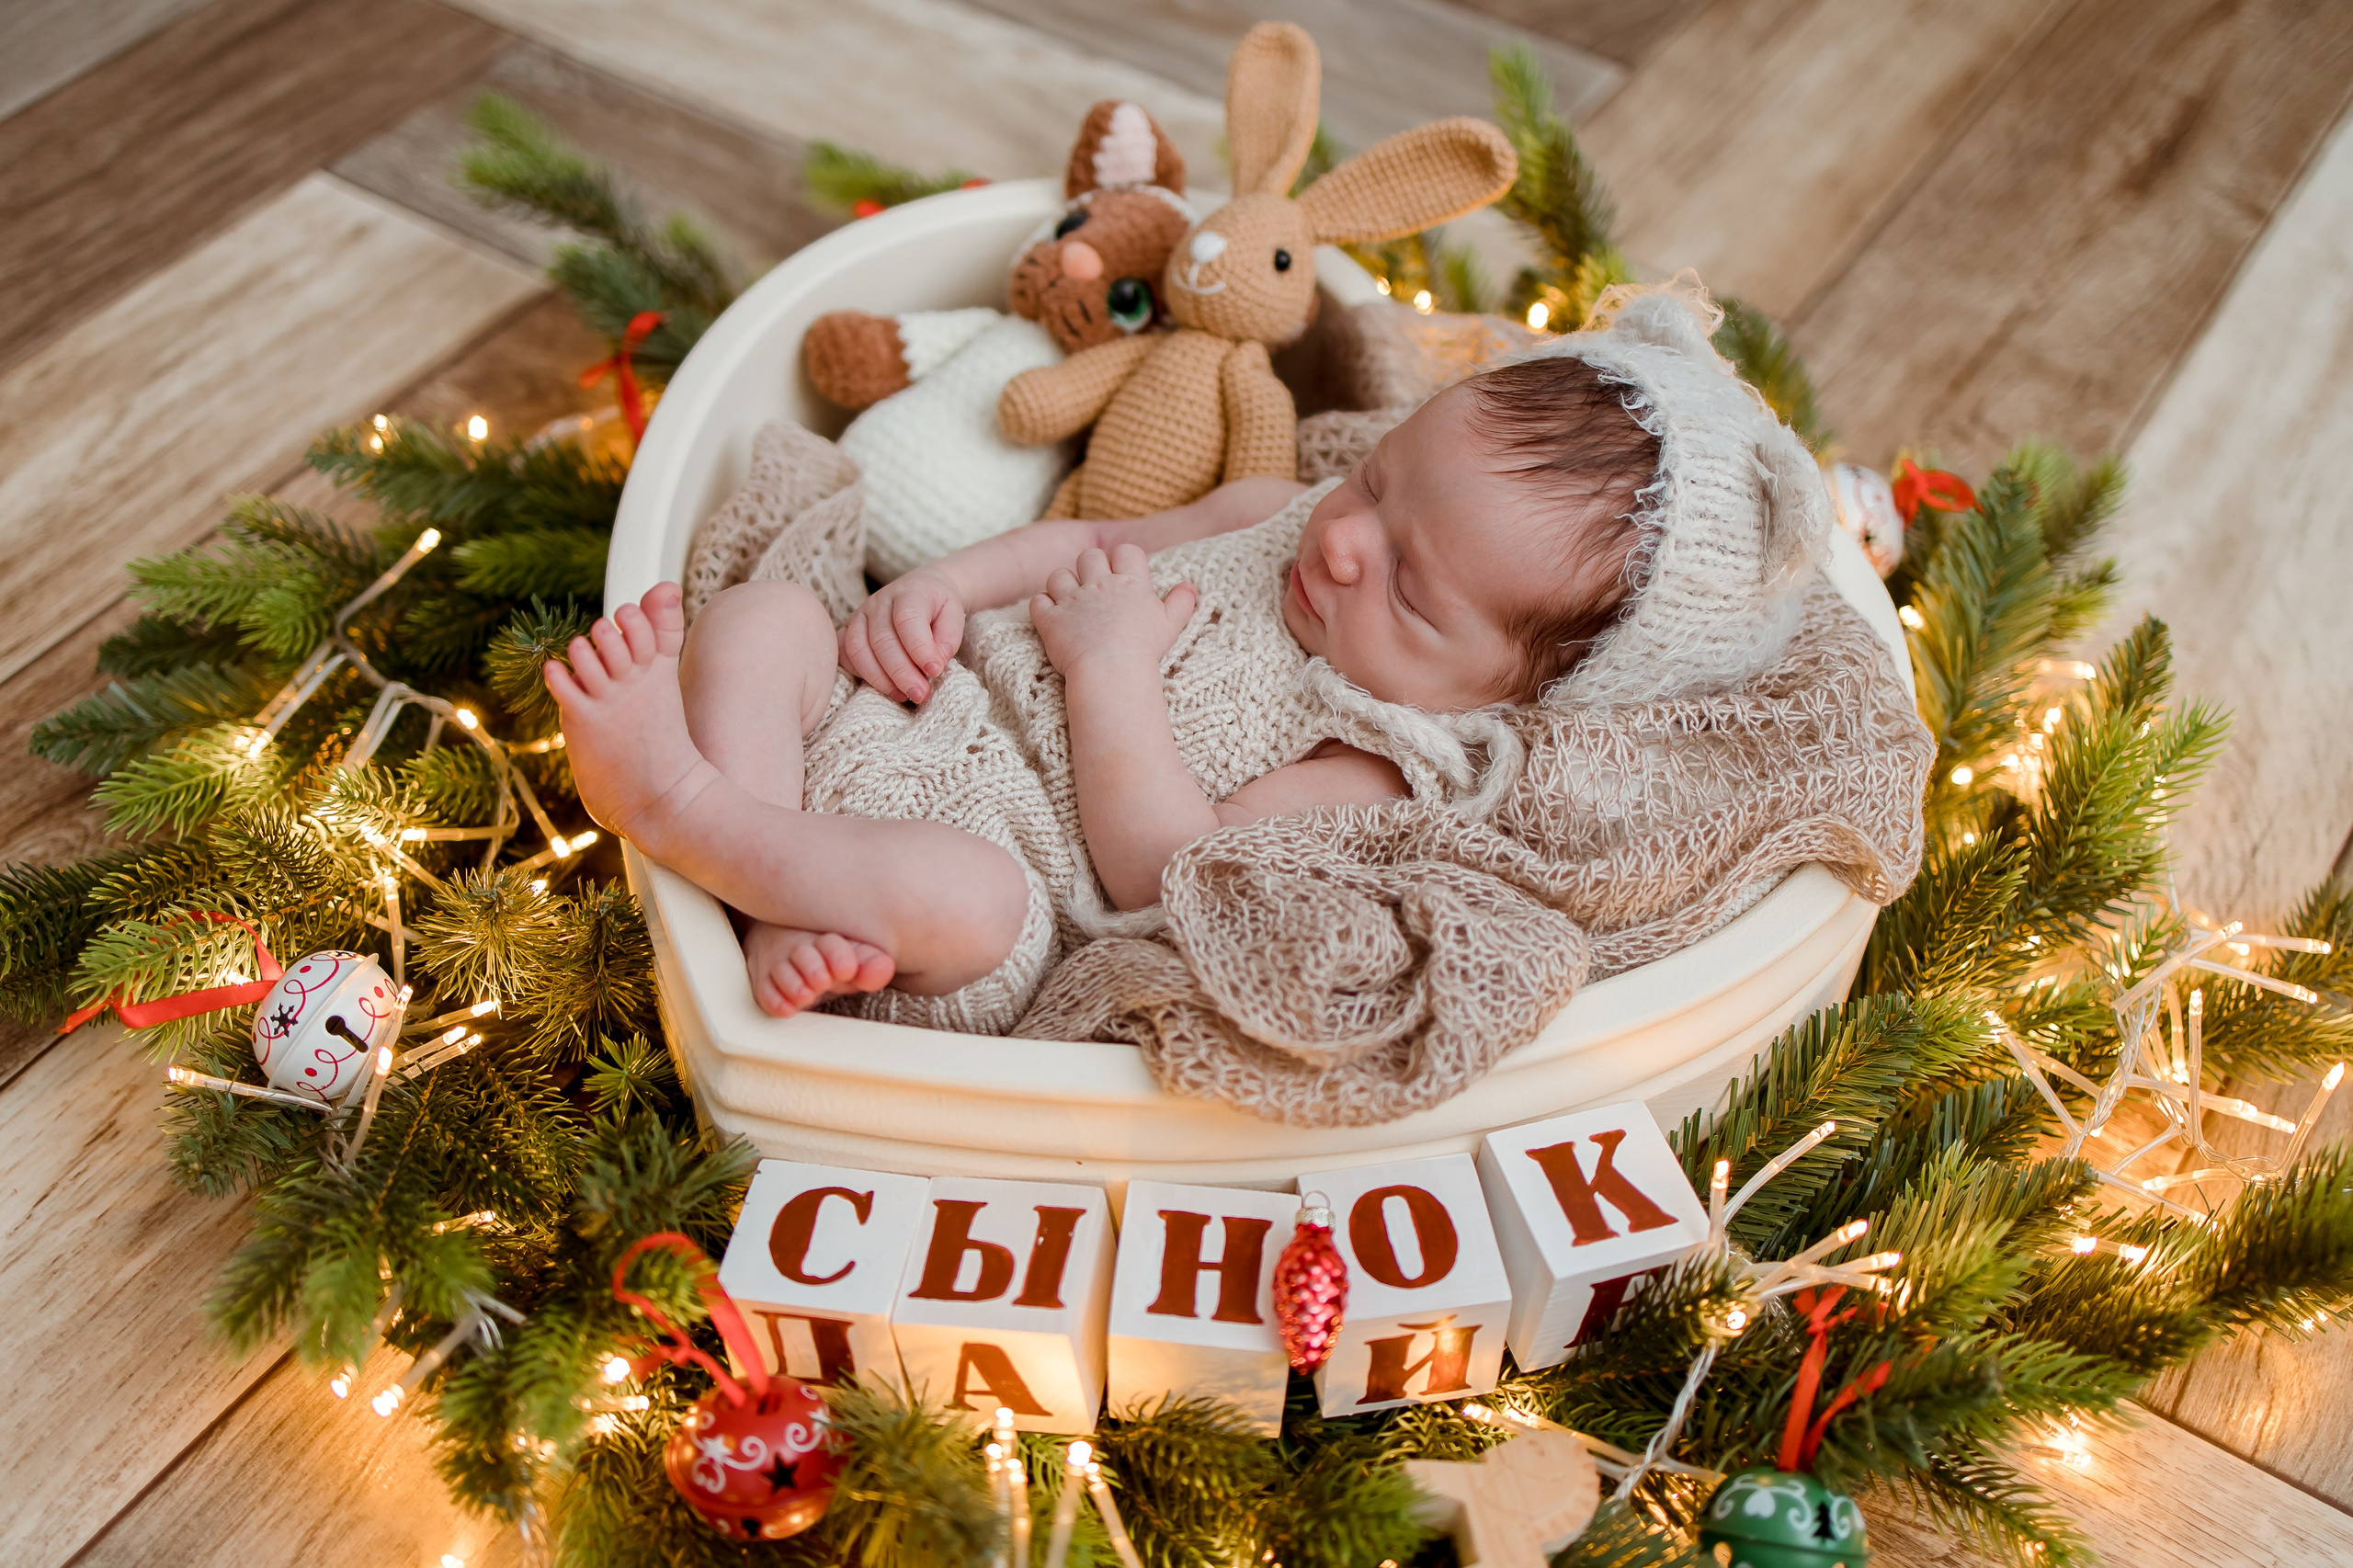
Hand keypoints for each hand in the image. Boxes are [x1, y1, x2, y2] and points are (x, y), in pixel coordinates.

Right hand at [840, 567, 963, 702]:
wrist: (921, 590)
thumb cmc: (938, 608)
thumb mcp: (954, 616)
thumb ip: (947, 639)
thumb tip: (934, 666)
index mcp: (909, 592)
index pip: (907, 620)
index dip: (920, 649)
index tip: (935, 671)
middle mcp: (879, 602)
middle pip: (882, 640)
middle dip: (902, 673)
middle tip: (920, 694)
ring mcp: (860, 615)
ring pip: (858, 648)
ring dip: (879, 678)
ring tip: (903, 695)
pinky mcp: (848, 629)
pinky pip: (845, 654)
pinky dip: (860, 674)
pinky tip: (884, 686)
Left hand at [1030, 544, 1197, 679]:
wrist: (1112, 671)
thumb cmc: (1144, 650)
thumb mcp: (1170, 624)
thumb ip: (1181, 602)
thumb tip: (1190, 586)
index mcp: (1129, 583)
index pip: (1126, 550)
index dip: (1122, 559)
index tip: (1123, 575)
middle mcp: (1098, 585)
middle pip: (1089, 555)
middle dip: (1090, 568)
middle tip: (1095, 590)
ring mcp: (1071, 601)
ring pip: (1059, 575)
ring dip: (1063, 585)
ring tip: (1071, 603)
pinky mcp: (1050, 620)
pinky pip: (1038, 602)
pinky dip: (1043, 607)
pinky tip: (1052, 617)